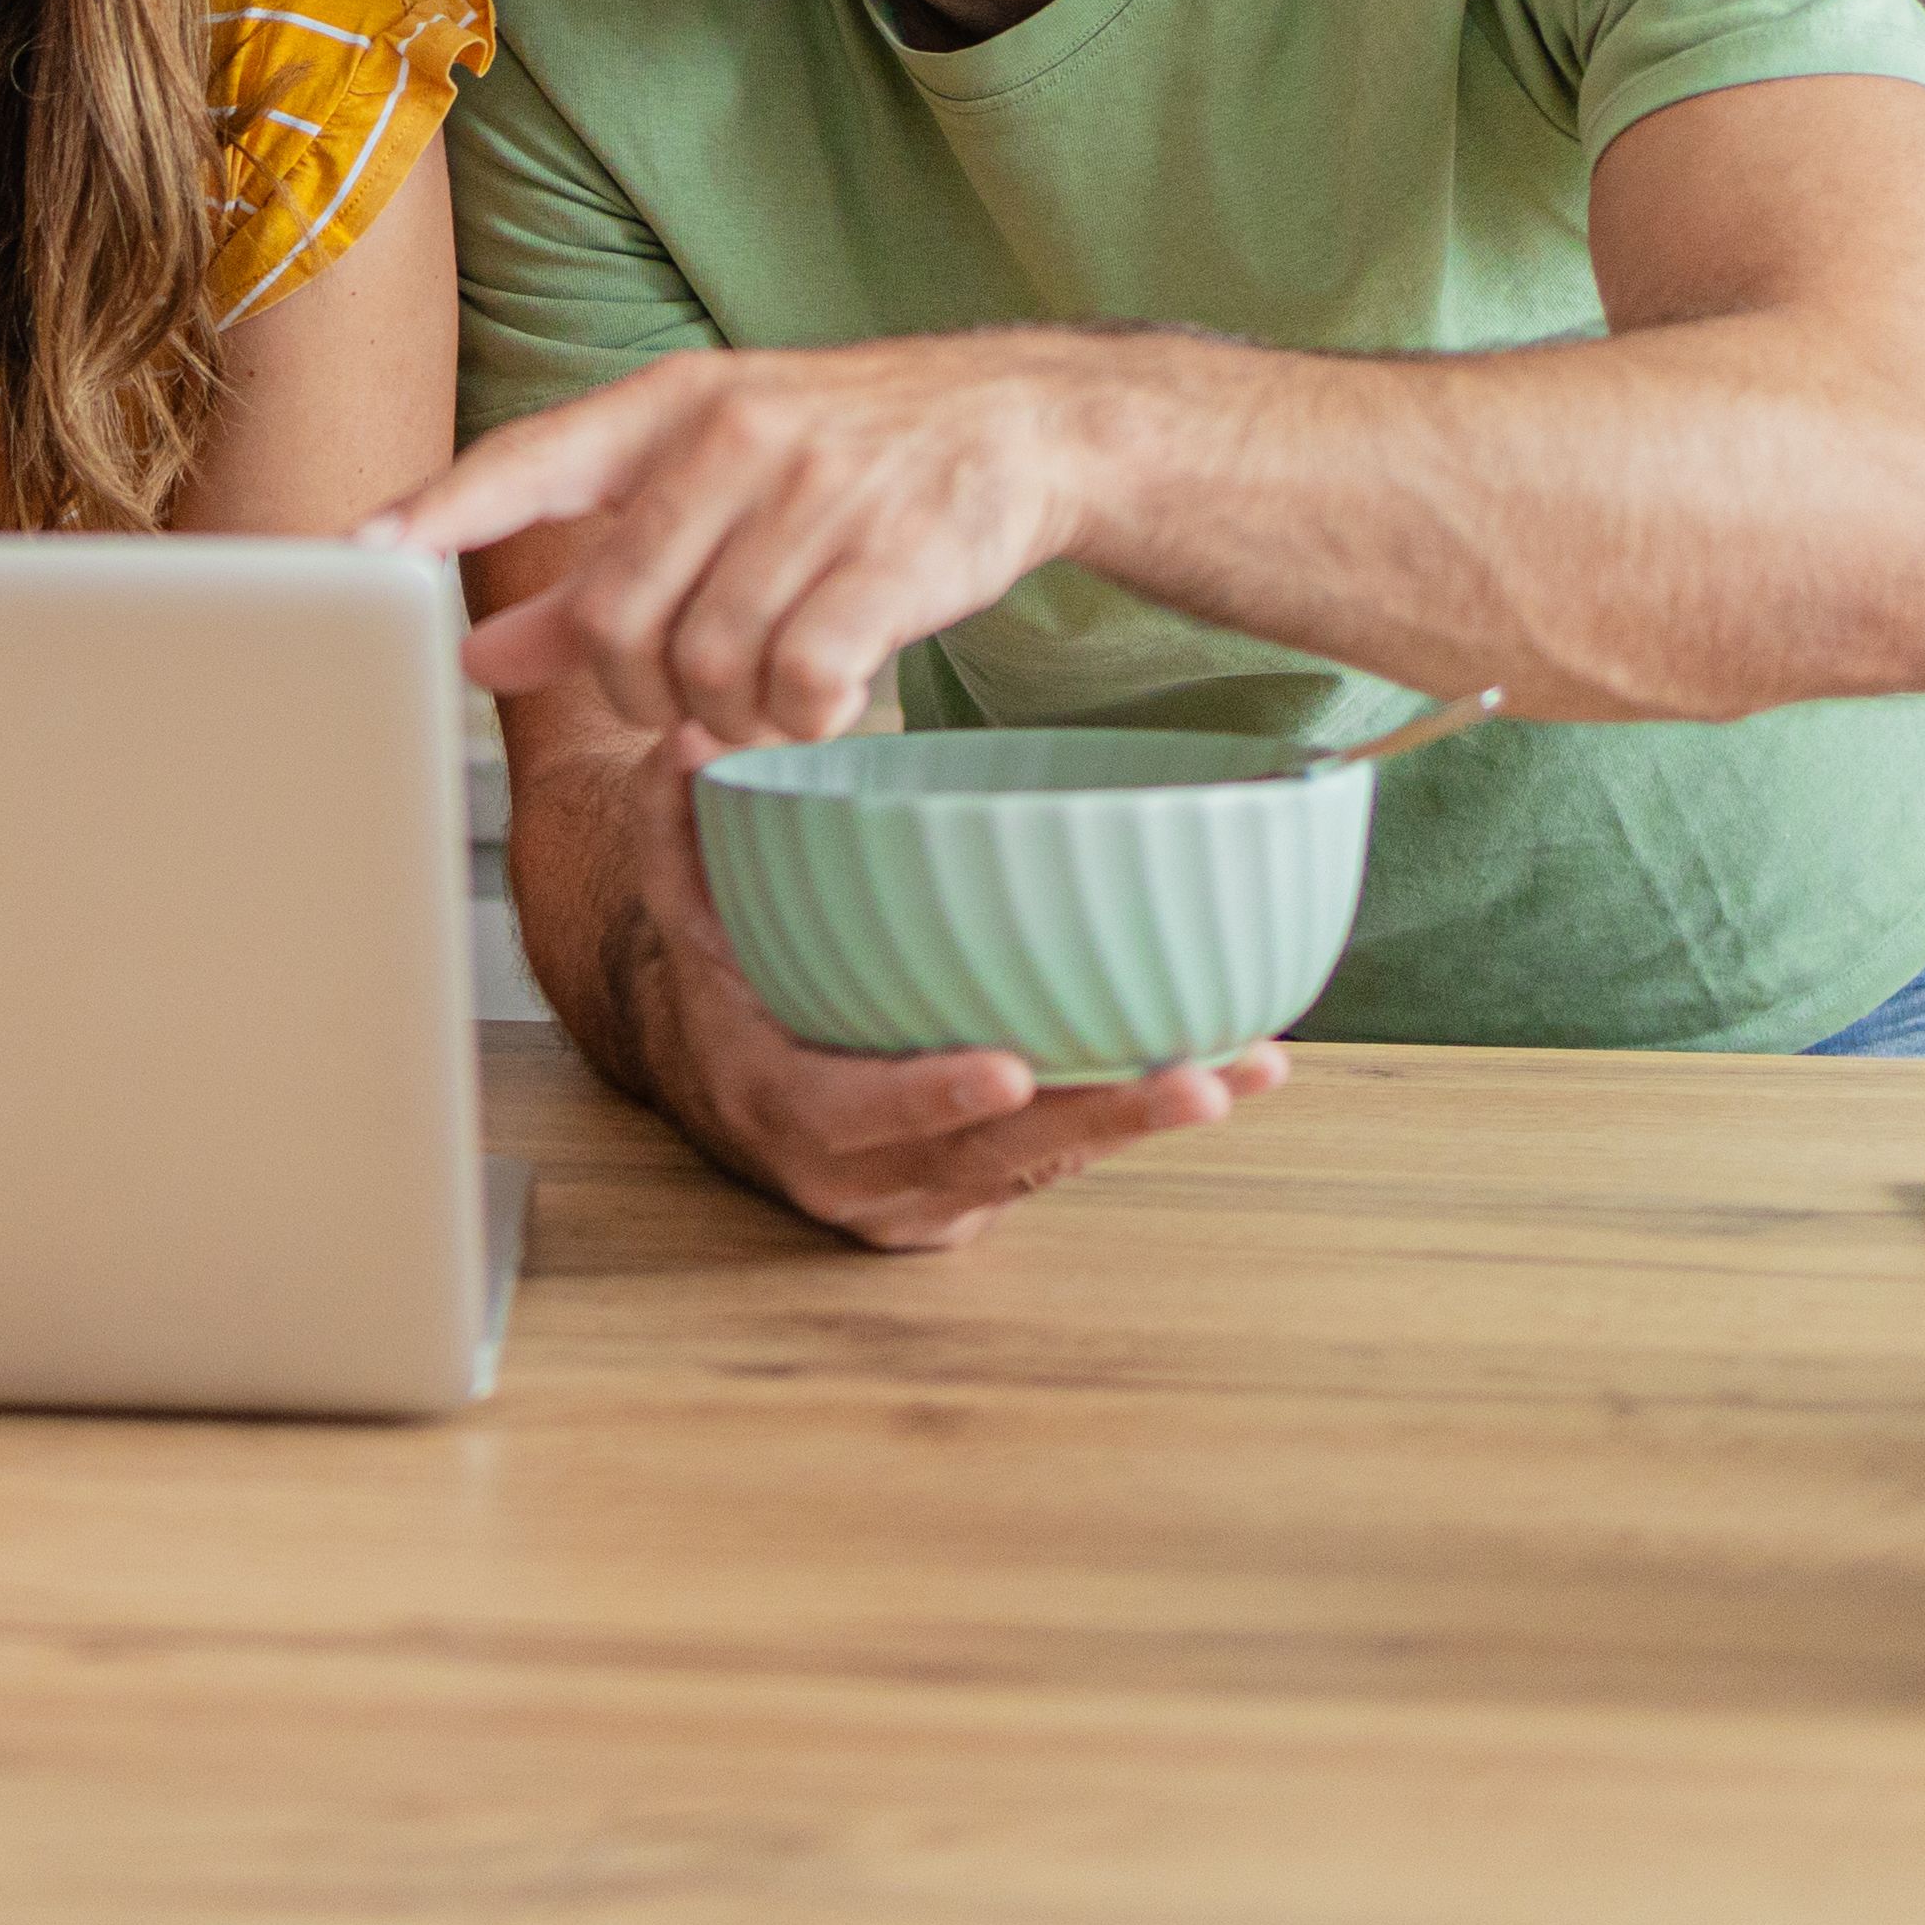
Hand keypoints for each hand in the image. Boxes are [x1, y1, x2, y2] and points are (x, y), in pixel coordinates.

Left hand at [378, 341, 1082, 745]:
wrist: (1019, 425)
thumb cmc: (842, 460)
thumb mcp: (707, 483)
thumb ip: (589, 570)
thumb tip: (477, 652)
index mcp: (667, 408)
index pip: (526, 459)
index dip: (437, 510)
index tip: (357, 554)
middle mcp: (731, 438)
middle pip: (612, 619)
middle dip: (637, 692)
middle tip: (687, 696)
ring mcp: (815, 494)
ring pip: (704, 667)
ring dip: (728, 714)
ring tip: (768, 691)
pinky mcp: (893, 557)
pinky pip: (800, 684)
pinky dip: (801, 720)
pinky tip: (822, 700)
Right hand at [575, 723, 1279, 1249]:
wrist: (728, 1081)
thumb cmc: (719, 978)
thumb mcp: (682, 905)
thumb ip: (680, 827)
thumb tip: (689, 736)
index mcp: (784, 1104)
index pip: (853, 1113)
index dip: (928, 1098)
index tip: (1006, 1069)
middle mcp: (865, 1170)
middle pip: (992, 1156)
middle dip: (1097, 1122)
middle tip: (1192, 1080)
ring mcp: (933, 1189)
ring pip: (1051, 1163)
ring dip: (1150, 1120)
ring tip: (1244, 1069)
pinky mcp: (986, 1186)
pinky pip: (1070, 1156)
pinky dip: (1144, 1114)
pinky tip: (1236, 1069)